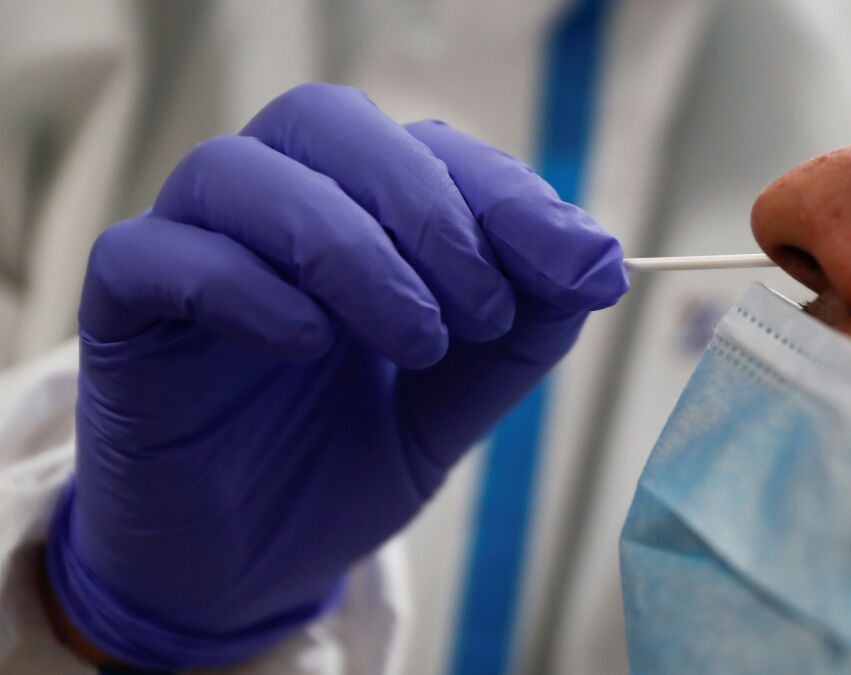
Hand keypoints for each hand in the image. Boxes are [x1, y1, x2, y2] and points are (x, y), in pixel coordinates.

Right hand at [45, 83, 626, 669]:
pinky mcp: (123, 312)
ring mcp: (189, 250)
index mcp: (354, 216)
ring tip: (415, 339)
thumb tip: (599, 262)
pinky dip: (243, 285)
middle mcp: (269, 211)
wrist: (251, 565)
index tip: (582, 267)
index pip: (426, 151)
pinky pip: (153, 255)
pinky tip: (308, 345)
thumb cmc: (348, 463)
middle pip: (327, 124)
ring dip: (348, 245)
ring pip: (239, 173)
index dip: (508, 196)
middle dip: (427, 206)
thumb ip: (521, 331)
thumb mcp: (457, 401)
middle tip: (482, 309)